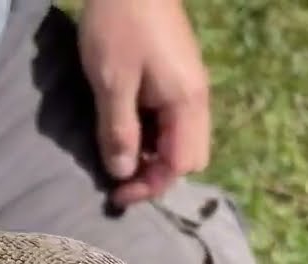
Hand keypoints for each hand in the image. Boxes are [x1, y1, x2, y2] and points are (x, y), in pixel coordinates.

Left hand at [78, 0, 211, 205]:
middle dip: (155, 174)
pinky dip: (150, 134)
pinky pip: (170, 119)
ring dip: (152, 155)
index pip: (180, 165)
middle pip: (187, 156)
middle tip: (119, 177)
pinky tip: (125, 129)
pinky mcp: (175, 75)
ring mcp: (188, 85)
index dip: (150, 185)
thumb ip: (118, 130)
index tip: (116, 194)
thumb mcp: (111, 82)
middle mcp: (196, 99)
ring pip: (179, 138)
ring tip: (117, 156)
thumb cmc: (119, 26)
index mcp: (186, 103)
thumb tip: (121, 173)